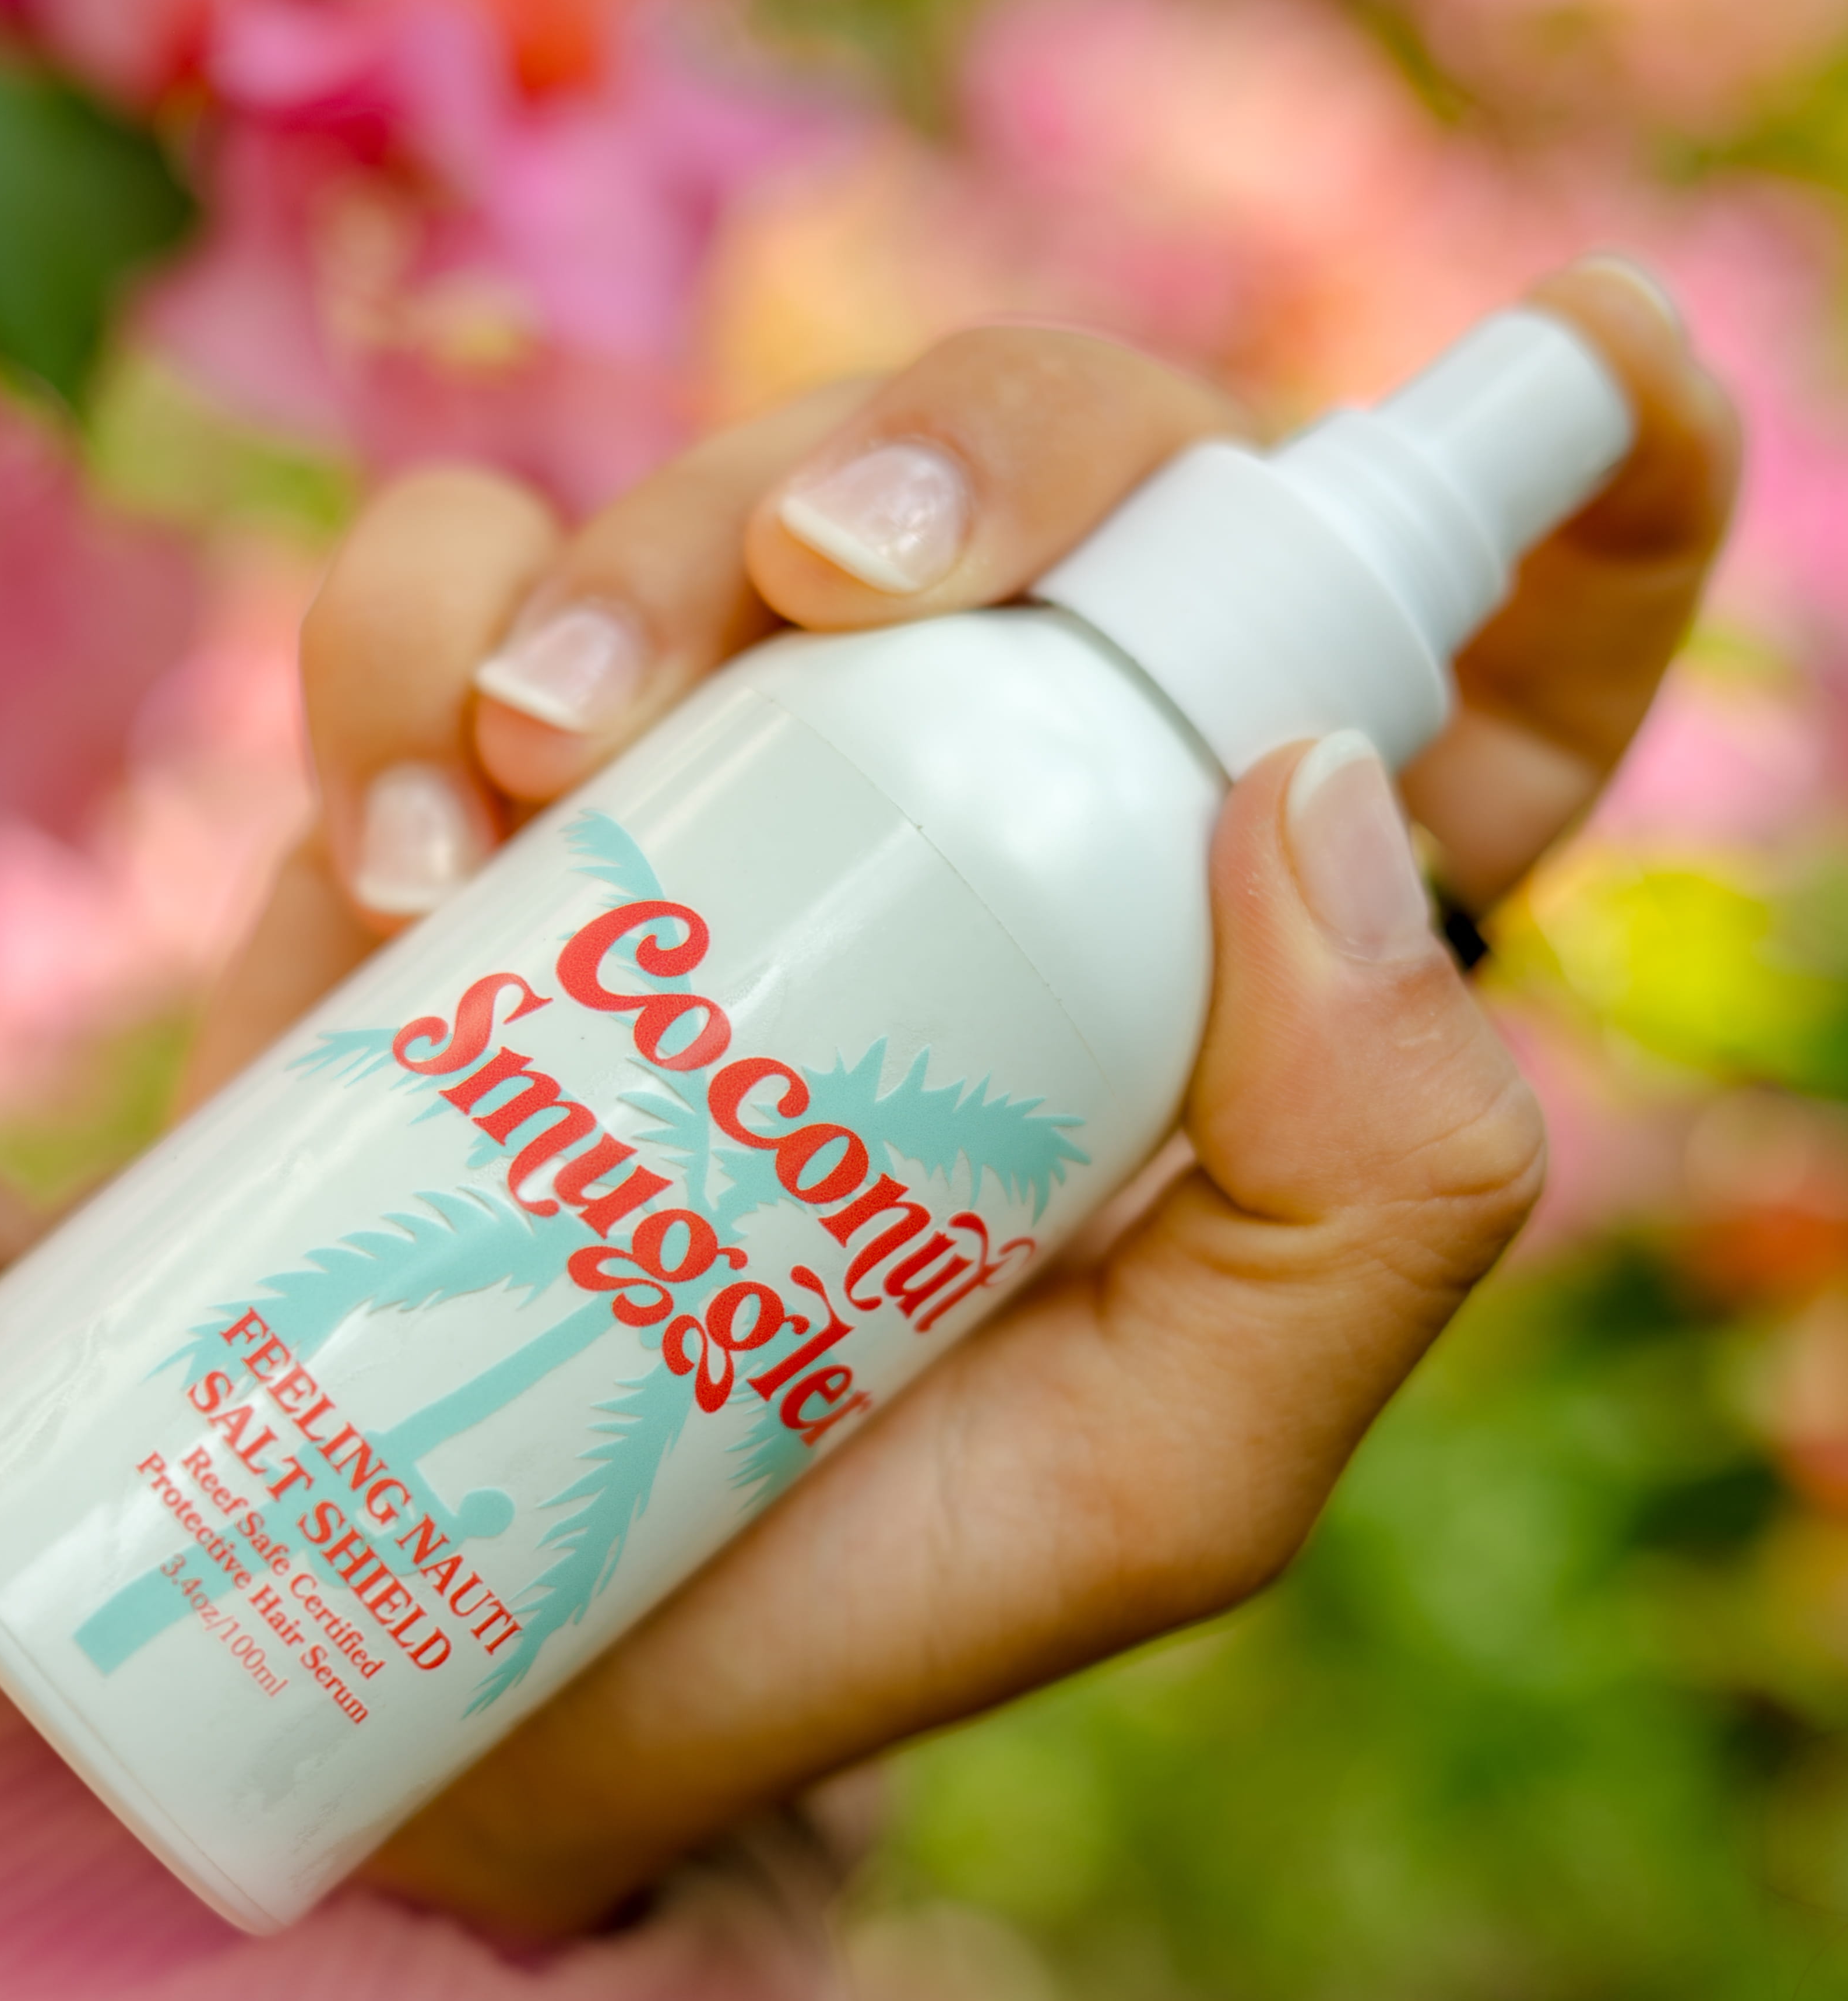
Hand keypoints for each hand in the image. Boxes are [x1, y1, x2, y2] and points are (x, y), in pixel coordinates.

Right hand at [193, 261, 1735, 1933]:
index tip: (1600, 344)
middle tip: (838, 573)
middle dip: (985, 439)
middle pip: (1096, 461)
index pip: (1497, 661)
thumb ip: (1367, 1193)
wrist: (475, 1656)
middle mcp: (1028, 809)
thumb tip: (1296, 797)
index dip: (1600, 465)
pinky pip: (461, 577)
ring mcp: (751, 777)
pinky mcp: (496, 789)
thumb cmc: (859, 1586)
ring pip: (756, 472)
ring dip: (648, 556)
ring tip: (533, 786)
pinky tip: (400, 872)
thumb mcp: (1179, 1470)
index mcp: (1264, 960)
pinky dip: (423, 649)